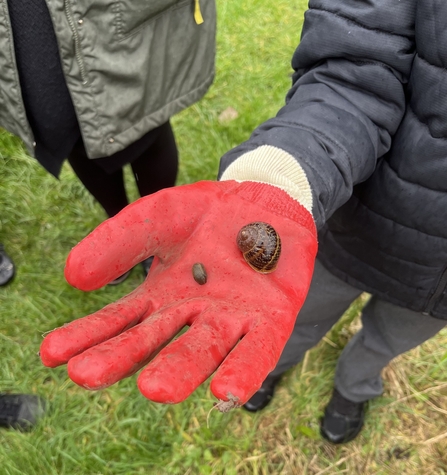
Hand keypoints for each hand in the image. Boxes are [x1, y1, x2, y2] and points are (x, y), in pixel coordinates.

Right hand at [40, 180, 316, 406]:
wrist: (263, 202)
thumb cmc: (207, 214)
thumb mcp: (159, 217)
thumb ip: (120, 242)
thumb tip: (73, 277)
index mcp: (160, 297)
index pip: (119, 322)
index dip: (86, 337)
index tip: (51, 354)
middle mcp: (190, 316)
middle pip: (154, 343)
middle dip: (122, 359)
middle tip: (87, 375)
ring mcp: (230, 321)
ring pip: (203, 352)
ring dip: (179, 372)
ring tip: (155, 388)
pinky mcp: (269, 321)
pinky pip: (257, 351)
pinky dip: (242, 371)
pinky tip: (226, 393)